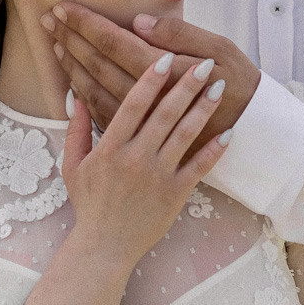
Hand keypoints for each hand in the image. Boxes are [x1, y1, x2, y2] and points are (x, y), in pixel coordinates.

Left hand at [43, 3, 259, 149]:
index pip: (114, 43)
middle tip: (49, 19)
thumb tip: (139, 23)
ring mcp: (143, 123)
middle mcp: (148, 101)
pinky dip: (83, 96)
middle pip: (98, 65)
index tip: (64, 8)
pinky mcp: (143, 139)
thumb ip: (179, 35)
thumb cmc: (239, 84)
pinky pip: (103, 116)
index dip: (86, 24)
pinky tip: (72, 81)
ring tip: (55, 45)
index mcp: (165, 72)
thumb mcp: (220, 49)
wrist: (254, 132)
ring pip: (94, 91)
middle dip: (71, 39)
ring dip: (72, 66)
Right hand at [60, 45, 232, 266]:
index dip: (150, 80)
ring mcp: (158, 176)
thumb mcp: (73, 166)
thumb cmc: (89, 204)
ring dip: (204, 109)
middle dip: (186, 87)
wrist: (105, 246)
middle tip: (205, 64)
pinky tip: (230, 131)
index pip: (133, 106)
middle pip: (165, 114)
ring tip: (220, 88)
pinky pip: (199, 167)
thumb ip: (75, 130)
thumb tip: (75, 96)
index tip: (165, 58)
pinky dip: (215, 149)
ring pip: (185, 135)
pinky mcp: (175, 194)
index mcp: (111, 148)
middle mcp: (136, 158)